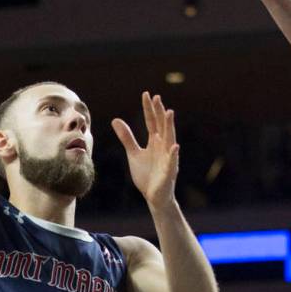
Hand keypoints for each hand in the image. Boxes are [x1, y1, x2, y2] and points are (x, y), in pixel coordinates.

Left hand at [111, 92, 179, 209]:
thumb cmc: (146, 174)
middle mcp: (163, 146)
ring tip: (169, 113)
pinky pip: (172, 162)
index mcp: (155, 142)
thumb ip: (127, 137)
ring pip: (170, 139)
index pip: (152, 122)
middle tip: (156, 97)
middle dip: (159, 112)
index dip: (149, 109)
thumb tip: (116, 120)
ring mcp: (168, 158)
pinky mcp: (169, 172)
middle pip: (161, 126)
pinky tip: (174, 146)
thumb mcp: (133, 153)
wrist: (154, 197)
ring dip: (169, 126)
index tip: (147, 94)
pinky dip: (173, 154)